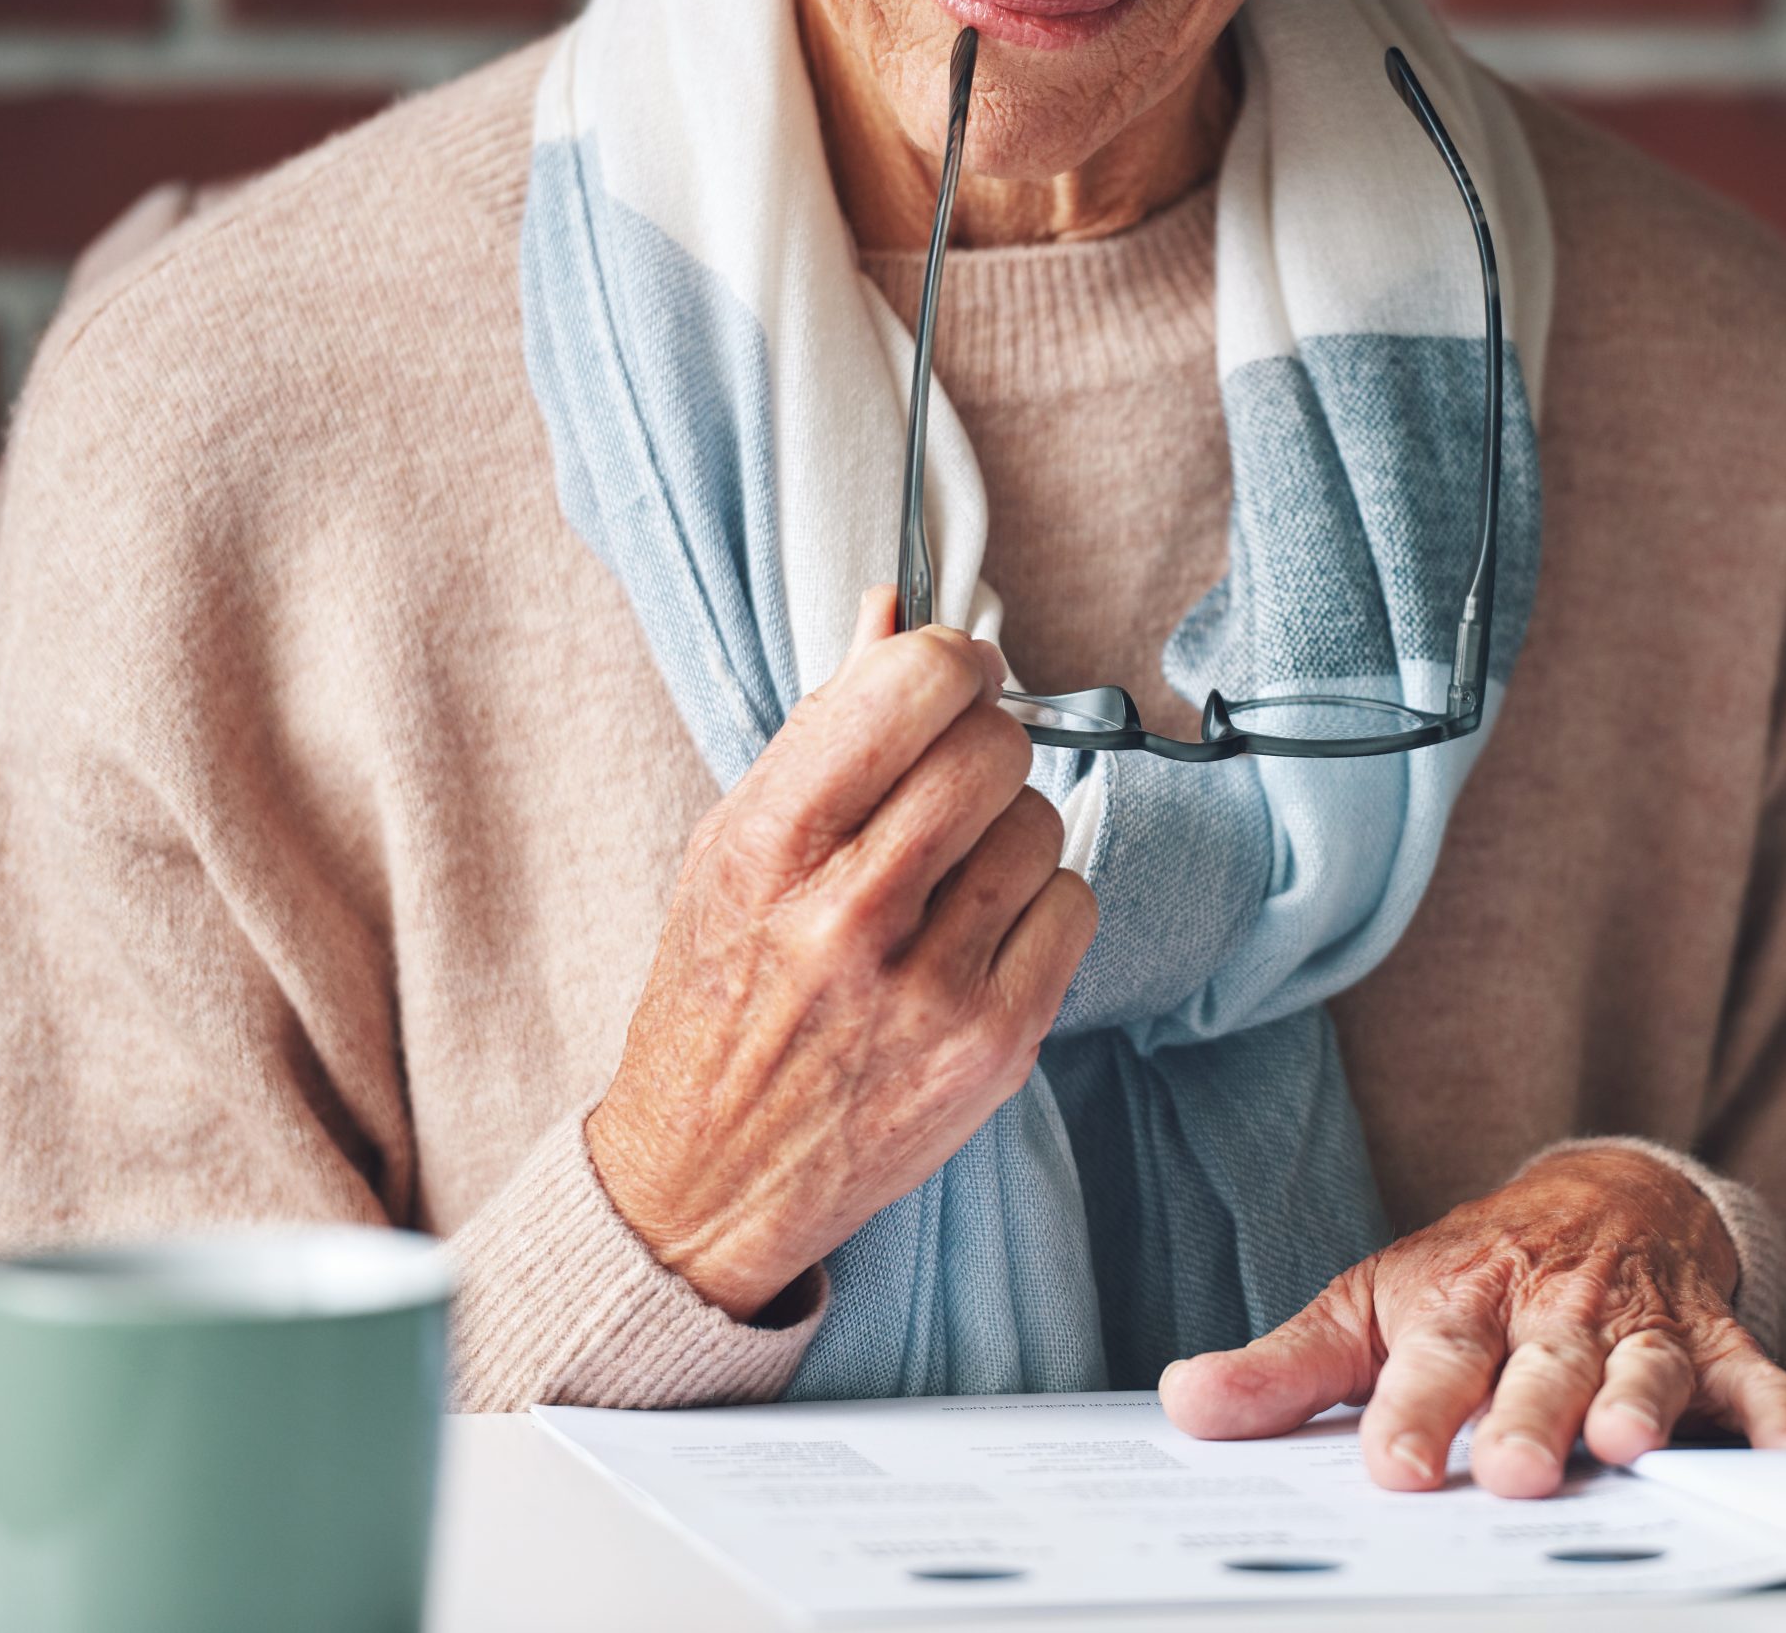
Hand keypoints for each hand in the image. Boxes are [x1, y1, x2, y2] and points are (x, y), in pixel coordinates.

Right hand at [586, 586, 1097, 1319]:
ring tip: (949, 878)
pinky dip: (1039, 908)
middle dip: (984, 744)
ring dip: (1008, 833)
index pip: (909, 685)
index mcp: (769, 844)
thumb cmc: (721, 995)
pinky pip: (1073, 906)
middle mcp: (848, 913)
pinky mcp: (995, 1043)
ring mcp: (930, 985)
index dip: (950, 664)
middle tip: (955, 777)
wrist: (711, 1175)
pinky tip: (979, 937)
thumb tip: (894, 610)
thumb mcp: (733, 846)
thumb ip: (823, 727)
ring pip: (1040, 824)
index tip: (951, 677)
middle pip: (992, 749)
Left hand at [1160, 1145, 1785, 1496]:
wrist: (1602, 1196)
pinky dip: (1781, 1418)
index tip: (1391, 1468)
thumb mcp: (1371, 1304)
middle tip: (1512, 1470)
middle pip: (1539, 1370)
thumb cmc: (1474, 1272)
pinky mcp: (1713, 1341)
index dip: (1411, 1415)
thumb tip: (1185, 1405)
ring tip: (1628, 1447)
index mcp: (1459, 1304)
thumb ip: (1287, 1368)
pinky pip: (1757, 1379)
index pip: (1430, 1363)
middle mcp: (1550, 1313)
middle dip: (1527, 1419)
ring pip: (1642, 1370)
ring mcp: (1636, 1326)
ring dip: (1639, 1406)